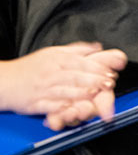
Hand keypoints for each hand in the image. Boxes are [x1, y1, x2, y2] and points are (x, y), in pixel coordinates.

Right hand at [0, 43, 125, 129]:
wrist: (4, 81)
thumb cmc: (30, 67)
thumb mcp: (53, 52)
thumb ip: (77, 50)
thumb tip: (98, 47)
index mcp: (57, 60)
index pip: (81, 63)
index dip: (97, 68)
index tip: (111, 72)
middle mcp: (51, 73)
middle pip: (75, 77)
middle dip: (94, 80)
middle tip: (109, 83)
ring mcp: (43, 89)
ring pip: (65, 91)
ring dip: (82, 93)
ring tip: (96, 94)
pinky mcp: (35, 104)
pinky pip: (50, 106)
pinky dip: (62, 107)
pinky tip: (72, 107)